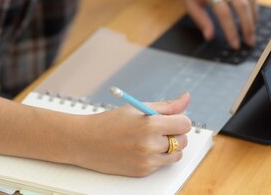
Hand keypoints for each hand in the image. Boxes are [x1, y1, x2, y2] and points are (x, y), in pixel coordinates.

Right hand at [70, 93, 191, 175]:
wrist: (84, 142)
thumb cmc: (109, 123)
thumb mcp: (137, 109)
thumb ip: (166, 106)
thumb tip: (186, 98)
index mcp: (150, 125)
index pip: (185, 123)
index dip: (180, 120)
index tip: (173, 119)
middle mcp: (150, 145)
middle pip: (183, 140)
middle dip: (175, 133)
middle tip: (159, 128)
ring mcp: (147, 161)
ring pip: (176, 155)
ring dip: (169, 147)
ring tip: (152, 139)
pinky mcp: (142, 172)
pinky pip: (162, 164)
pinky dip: (157, 157)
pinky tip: (142, 149)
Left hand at [168, 0, 258, 49]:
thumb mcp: (189, 3)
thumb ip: (200, 20)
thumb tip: (210, 37)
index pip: (223, 11)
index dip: (230, 30)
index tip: (235, 44)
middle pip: (241, 4)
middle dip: (247, 26)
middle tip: (249, 41)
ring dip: (253, 17)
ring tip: (251, 32)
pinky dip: (253, 5)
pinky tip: (251, 17)